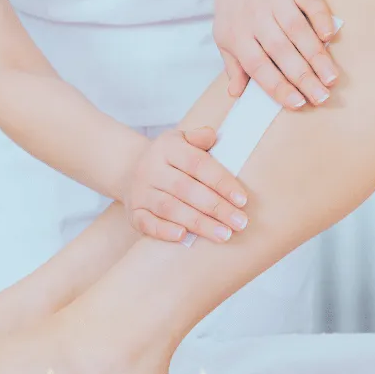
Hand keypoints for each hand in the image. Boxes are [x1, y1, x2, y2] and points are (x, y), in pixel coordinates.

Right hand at [123, 127, 248, 242]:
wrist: (131, 170)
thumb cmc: (171, 159)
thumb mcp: (183, 141)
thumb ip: (199, 138)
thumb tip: (212, 136)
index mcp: (167, 148)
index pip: (198, 164)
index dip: (221, 182)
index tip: (242, 200)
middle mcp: (150, 168)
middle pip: (186, 189)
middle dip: (215, 207)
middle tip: (239, 223)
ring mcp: (140, 192)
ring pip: (170, 208)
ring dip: (198, 223)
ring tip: (223, 235)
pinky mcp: (133, 212)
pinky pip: (146, 223)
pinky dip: (163, 231)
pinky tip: (184, 236)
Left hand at [214, 0, 337, 106]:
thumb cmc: (237, 14)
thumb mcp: (226, 39)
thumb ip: (234, 67)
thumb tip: (235, 94)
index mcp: (235, 34)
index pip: (257, 65)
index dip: (277, 85)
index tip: (297, 103)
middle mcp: (254, 16)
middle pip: (280, 50)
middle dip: (302, 76)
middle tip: (321, 96)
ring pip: (297, 29)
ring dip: (316, 55)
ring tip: (330, 78)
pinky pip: (309, 2)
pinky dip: (321, 18)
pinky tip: (331, 37)